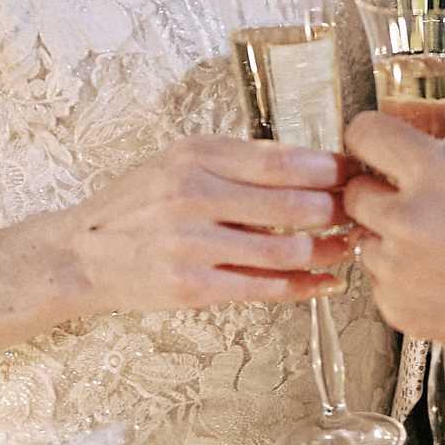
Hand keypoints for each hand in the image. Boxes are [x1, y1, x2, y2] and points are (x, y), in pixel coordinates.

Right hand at [54, 136, 355, 314]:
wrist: (81, 254)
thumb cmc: (136, 204)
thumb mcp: (178, 161)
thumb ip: (236, 162)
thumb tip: (308, 164)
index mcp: (196, 156)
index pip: (283, 160)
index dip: (330, 168)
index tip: (355, 171)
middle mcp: (194, 195)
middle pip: (294, 205)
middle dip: (340, 209)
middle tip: (363, 210)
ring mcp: (192, 244)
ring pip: (287, 250)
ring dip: (330, 249)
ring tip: (350, 244)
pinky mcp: (193, 288)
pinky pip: (266, 288)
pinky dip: (306, 286)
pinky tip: (327, 281)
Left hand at [342, 99, 444, 350]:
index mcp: (429, 170)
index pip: (362, 134)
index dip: (372, 135)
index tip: (384, 144)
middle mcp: (403, 219)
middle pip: (352, 192)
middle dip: (376, 189)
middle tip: (409, 196)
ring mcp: (397, 270)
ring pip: (364, 239)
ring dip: (386, 235)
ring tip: (427, 238)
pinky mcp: (397, 308)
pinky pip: (378, 280)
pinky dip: (397, 275)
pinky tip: (433, 270)